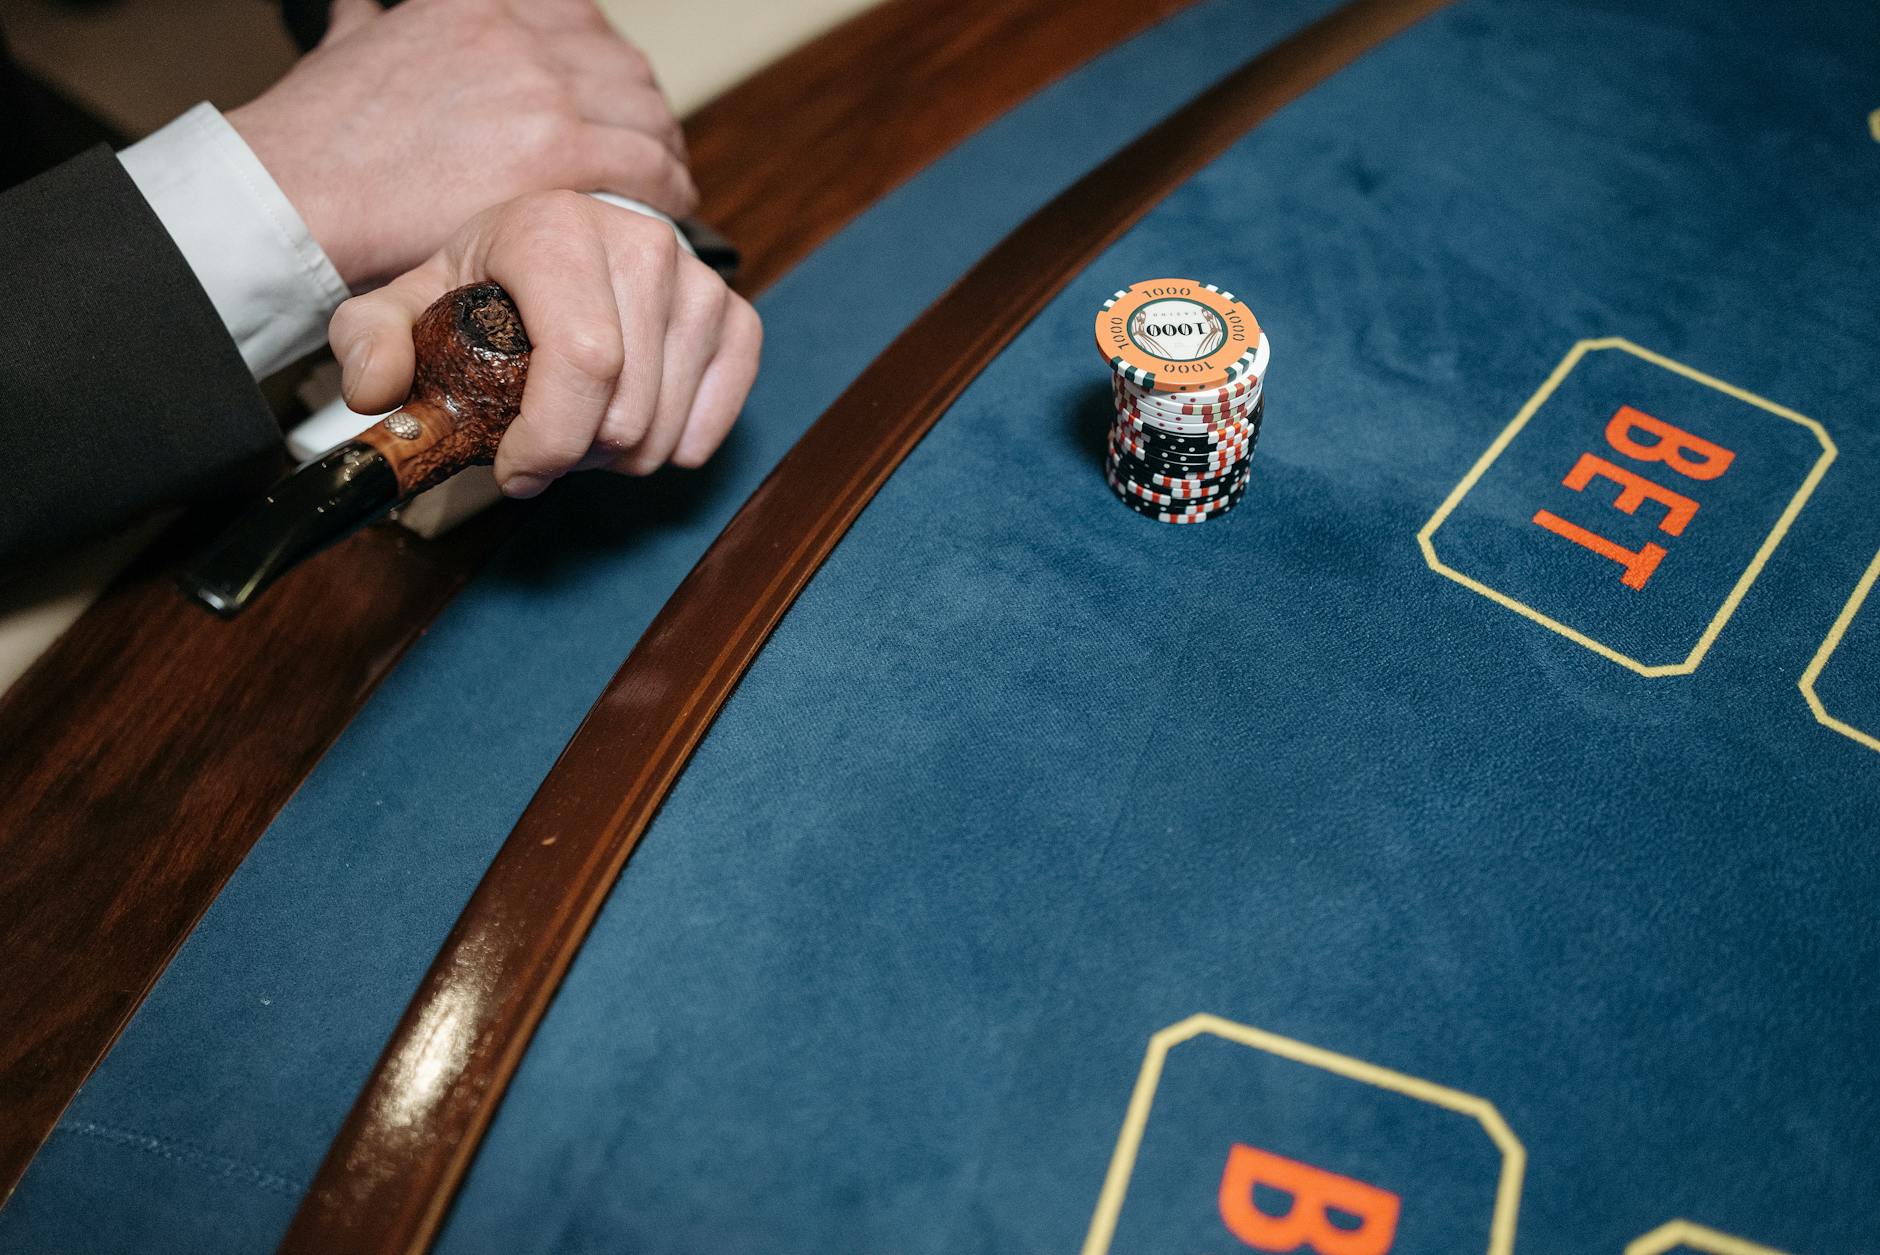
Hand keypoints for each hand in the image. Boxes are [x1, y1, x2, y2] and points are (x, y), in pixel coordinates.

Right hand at [229, 0, 695, 288]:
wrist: (294, 190)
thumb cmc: (315, 136)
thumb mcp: (349, 44)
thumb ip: (371, 20)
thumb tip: (366, 8)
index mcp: (476, 5)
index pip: (579, 19)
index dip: (604, 65)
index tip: (610, 100)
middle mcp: (519, 35)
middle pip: (625, 67)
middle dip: (642, 112)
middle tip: (649, 153)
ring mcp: (543, 89)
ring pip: (648, 114)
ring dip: (664, 152)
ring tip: (664, 188)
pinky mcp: (558, 153)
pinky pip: (650, 169)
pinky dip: (669, 191)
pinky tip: (666, 214)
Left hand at [330, 191, 760, 496]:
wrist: (556, 246)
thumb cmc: (484, 284)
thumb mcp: (409, 302)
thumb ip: (369, 340)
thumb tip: (376, 390)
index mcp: (558, 231)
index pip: (585, 361)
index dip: (551, 440)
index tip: (514, 470)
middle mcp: (641, 243)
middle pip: (625, 411)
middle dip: (575, 456)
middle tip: (540, 443)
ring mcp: (697, 280)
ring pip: (666, 427)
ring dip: (618, 454)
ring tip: (581, 424)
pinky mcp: (734, 315)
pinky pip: (716, 414)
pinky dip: (676, 443)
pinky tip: (638, 423)